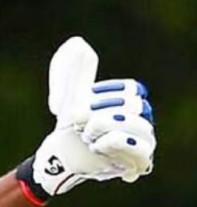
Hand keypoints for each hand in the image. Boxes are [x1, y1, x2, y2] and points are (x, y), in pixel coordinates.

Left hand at [17, 37, 155, 202]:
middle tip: (79, 123)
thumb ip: (76, 72)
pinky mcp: (139, 163)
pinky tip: (97, 147)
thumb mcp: (70, 96)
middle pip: (135, 107)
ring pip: (140, 127)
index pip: (131, 90)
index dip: (103, 96)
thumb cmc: (70, 125)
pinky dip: (115, 145)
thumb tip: (78, 43)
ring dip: (105, 129)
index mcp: (129, 101)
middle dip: (101, 114)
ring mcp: (143, 141)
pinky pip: (141, 150)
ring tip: (87, 136)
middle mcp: (142, 118)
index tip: (80, 106)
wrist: (62, 156)